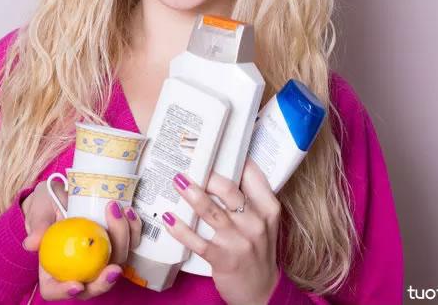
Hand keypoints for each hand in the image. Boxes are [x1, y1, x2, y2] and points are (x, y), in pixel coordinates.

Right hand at [21, 179, 143, 300]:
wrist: (63, 193)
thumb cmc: (46, 207)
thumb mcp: (39, 213)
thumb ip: (38, 226)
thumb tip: (31, 243)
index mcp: (52, 268)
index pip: (54, 290)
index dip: (65, 292)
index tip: (76, 284)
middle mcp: (78, 268)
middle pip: (93, 284)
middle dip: (106, 281)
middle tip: (113, 269)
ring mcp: (99, 257)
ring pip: (116, 262)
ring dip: (123, 241)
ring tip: (119, 214)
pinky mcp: (115, 242)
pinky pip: (129, 242)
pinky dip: (132, 229)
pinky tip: (128, 211)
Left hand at [162, 159, 281, 304]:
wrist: (263, 294)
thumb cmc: (259, 252)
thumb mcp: (264, 224)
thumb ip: (251, 200)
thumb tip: (227, 170)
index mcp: (268, 210)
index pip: (254, 176)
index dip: (235, 159)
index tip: (216, 147)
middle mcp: (255, 223)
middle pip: (228, 190)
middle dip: (207, 175)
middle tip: (190, 164)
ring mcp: (239, 242)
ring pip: (211, 211)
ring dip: (191, 194)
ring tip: (177, 181)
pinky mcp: (223, 259)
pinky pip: (197, 241)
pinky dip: (181, 230)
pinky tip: (169, 220)